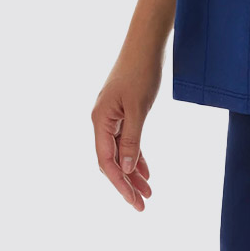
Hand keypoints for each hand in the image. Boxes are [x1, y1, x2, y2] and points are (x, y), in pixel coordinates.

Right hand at [91, 56, 159, 210]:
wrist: (145, 45)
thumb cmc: (141, 72)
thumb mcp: (138, 109)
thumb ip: (132, 139)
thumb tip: (128, 169)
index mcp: (100, 121)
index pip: (106, 161)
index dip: (120, 184)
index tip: (134, 201)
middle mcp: (102, 121)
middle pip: (111, 161)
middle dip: (126, 184)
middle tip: (142, 205)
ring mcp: (111, 117)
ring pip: (120, 153)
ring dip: (133, 173)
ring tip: (148, 193)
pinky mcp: (122, 113)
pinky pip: (127, 141)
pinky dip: (137, 157)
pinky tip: (146, 172)